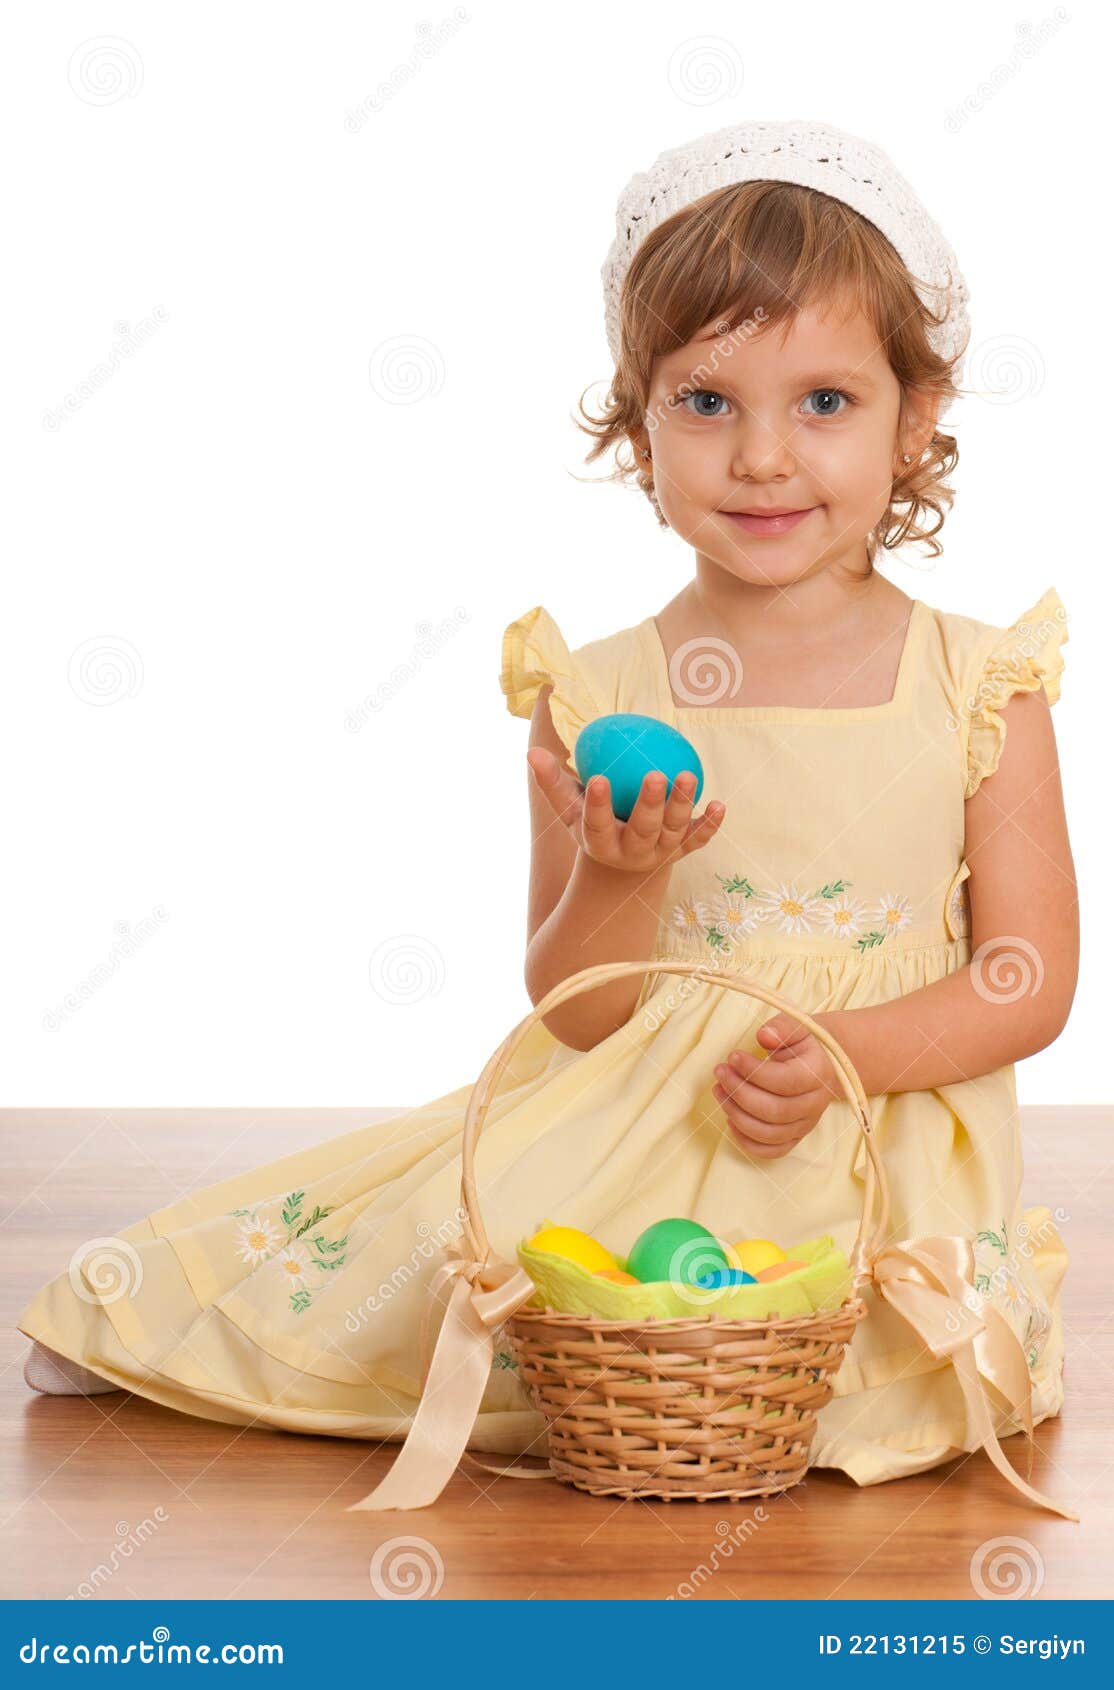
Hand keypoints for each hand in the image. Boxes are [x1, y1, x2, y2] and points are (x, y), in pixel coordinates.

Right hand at [527, 748, 725, 874]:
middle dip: (650, 805)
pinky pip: (698, 838)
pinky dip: (709, 824)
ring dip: (682, 805)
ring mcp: (660, 853)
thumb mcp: (569, 807)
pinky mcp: (682, 851)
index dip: (596, 805)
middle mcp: (631, 852)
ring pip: (673, 832)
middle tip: (654, 775)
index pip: (596, 824)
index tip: (596, 779)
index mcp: (600, 843)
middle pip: (642, 830)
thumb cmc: (591, 821)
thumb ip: (552, 781)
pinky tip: (720, 804)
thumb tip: (531, 752)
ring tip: (687, 775)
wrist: (622, 862)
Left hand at [712, 1012, 841, 1158]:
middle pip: (775, 1111)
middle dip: (740, 1092)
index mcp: (817, 1074)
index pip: (786, 1081)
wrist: (821, 1063)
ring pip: (769, 1133)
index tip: (732, 1056)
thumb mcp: (795, 1026)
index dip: (755, 1072)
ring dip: (737, 1114)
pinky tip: (730, 1119)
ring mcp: (806, 1124)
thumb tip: (764, 1036)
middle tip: (720, 1071)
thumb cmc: (801, 1043)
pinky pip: (772, 1151)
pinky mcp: (796, 1136)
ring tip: (718, 1090)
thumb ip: (781, 1028)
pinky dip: (747, 1141)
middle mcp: (814, 1104)